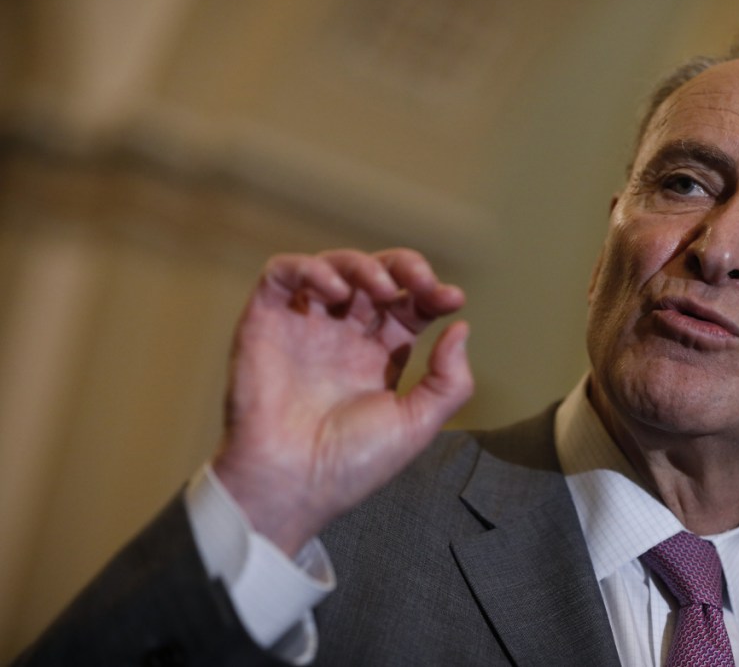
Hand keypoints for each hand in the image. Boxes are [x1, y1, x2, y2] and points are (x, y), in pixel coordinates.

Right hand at [212, 249, 472, 555]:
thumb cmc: (351, 465)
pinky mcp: (265, 322)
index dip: (431, 294)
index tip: (452, 300)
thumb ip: (449, 379)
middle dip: (404, 268)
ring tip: (381, 289)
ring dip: (362, 265)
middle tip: (422, 282)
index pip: (409, 306)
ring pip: (334, 267)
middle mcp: (344, 336)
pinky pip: (282, 275)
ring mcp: (305, 327)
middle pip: (376, 278)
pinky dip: (308, 268)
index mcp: (379, 357)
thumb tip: (461, 328)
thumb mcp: (417, 424)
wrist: (293, 485)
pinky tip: (335, 289)